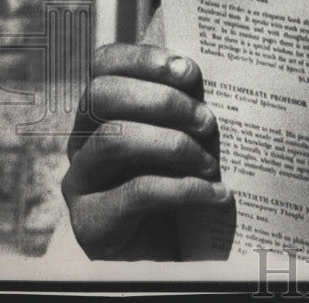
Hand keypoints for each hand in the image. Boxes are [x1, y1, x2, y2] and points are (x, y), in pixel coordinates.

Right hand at [61, 33, 231, 259]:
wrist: (166, 251)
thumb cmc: (180, 178)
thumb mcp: (183, 134)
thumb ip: (189, 104)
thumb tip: (226, 69)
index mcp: (103, 109)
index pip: (104, 64)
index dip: (143, 58)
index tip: (189, 70)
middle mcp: (82, 139)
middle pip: (104, 96)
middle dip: (164, 101)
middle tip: (208, 121)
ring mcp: (81, 180)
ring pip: (116, 139)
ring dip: (175, 145)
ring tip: (210, 161)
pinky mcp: (92, 221)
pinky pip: (137, 192)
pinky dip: (186, 189)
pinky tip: (218, 194)